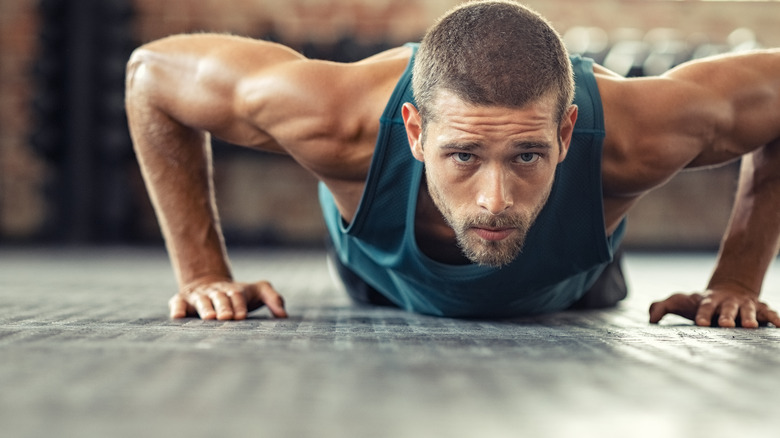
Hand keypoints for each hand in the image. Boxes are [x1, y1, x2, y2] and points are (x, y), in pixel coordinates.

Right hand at [169, 278, 287, 319]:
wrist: (210, 282)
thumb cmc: (240, 295)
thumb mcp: (259, 291)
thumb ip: (273, 299)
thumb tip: (284, 316)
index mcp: (234, 291)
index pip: (238, 296)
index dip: (239, 306)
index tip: (241, 316)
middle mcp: (216, 292)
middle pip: (220, 298)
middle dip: (223, 307)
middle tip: (226, 318)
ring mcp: (199, 296)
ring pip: (201, 301)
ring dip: (204, 308)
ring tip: (208, 318)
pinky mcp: (182, 301)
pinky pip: (177, 303)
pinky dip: (176, 308)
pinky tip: (177, 317)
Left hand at [649, 288, 779, 327]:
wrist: (729, 288)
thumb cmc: (699, 302)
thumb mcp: (680, 302)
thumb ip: (662, 307)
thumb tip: (650, 319)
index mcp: (707, 302)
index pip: (704, 308)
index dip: (703, 315)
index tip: (701, 323)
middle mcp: (727, 303)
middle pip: (727, 309)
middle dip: (727, 316)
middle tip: (727, 325)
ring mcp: (744, 305)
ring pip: (748, 310)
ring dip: (750, 318)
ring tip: (752, 326)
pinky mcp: (759, 308)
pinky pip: (768, 312)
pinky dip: (774, 317)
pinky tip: (779, 325)